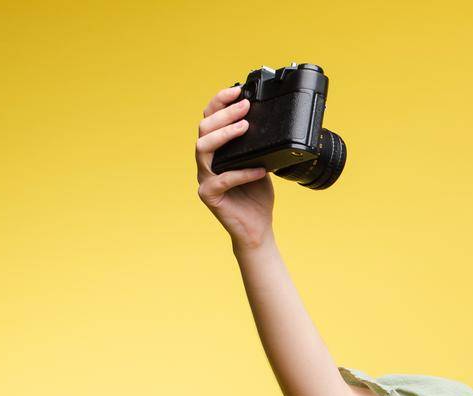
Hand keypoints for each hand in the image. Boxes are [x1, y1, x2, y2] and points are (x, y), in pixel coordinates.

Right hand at [194, 84, 274, 248]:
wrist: (257, 228)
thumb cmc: (256, 195)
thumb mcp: (261, 162)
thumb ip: (258, 145)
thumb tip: (270, 121)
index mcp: (216, 151)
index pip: (210, 119)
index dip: (219, 102)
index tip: (237, 90)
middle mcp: (206, 161)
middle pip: (204, 129)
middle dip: (224, 113)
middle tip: (244, 106)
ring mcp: (204, 178)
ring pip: (203, 148)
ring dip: (224, 134)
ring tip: (244, 127)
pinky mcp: (209, 195)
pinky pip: (222, 180)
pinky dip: (242, 173)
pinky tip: (259, 169)